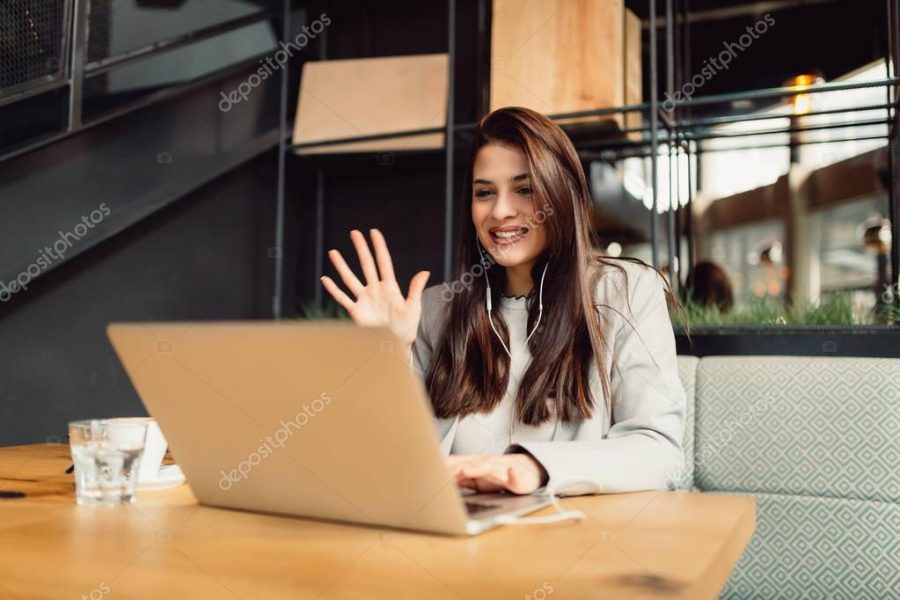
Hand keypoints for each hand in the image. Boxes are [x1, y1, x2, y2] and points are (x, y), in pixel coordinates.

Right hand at [320, 229, 430, 346]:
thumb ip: (415, 289)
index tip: (374, 232)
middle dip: (361, 249)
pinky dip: (333, 290)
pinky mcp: (356, 312)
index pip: (383, 262)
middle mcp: (375, 290)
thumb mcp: (414, 307)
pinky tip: (325, 279)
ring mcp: (364, 300)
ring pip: (350, 279)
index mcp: (390, 288)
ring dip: (342, 266)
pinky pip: (342, 298)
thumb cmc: (407, 328)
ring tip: (333, 252)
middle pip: (366, 265)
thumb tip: (425, 272)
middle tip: (354, 233)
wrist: (395, 346)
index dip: (379, 247)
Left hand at [446, 454, 547, 494]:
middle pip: (469, 463)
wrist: (524, 472)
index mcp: (474, 465)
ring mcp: (501, 468)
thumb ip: (459, 479)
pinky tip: (510, 472)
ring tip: (467, 470)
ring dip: (478, 467)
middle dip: (455, 467)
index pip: (456, 463)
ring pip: (489, 466)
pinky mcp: (517, 477)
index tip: (430, 470)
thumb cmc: (497, 477)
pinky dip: (514, 473)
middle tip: (442, 471)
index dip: (444, 467)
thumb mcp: (475, 480)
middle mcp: (486, 463)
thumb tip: (440, 480)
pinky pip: (516, 475)